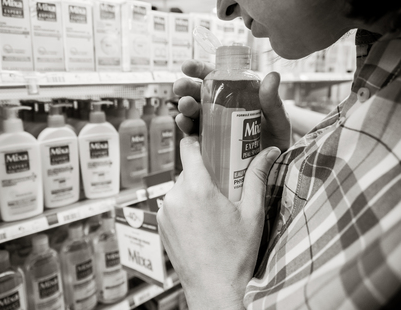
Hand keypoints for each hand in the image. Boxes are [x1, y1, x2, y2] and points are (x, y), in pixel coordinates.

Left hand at [157, 136, 280, 308]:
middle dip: (204, 173)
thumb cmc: (235, 255)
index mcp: (198, 189)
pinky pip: (173, 204)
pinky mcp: (161, 225)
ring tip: (213, 209)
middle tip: (223, 185)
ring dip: (194, 191)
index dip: (198, 141)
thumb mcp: (252, 214)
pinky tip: (201, 223)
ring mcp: (165, 212)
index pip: (188, 148)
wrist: (214, 290)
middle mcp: (176, 197)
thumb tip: (269, 152)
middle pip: (188, 170)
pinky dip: (185, 206)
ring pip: (180, 188)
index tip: (209, 143)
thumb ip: (258, 177)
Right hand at [174, 59, 291, 151]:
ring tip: (184, 107)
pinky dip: (185, 126)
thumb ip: (272, 100)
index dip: (200, 69)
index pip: (216, 77)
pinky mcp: (208, 141)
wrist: (272, 167)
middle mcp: (222, 107)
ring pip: (194, 111)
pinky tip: (182, 122)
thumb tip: (272, 75)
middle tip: (180, 87)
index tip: (187, 67)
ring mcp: (213, 124)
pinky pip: (193, 132)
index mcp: (236, 95)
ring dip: (185, 106)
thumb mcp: (277, 119)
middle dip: (187, 88)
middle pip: (200, 93)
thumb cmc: (276, 140)